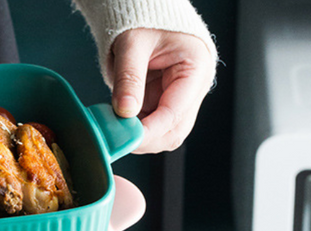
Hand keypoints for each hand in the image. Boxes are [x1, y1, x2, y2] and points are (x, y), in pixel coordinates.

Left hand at [108, 29, 215, 153]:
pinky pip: (150, 126)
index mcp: (196, 68)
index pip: (175, 113)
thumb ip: (128, 78)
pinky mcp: (162, 102)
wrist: (142, 10)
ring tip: (114, 126)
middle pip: (173, 131)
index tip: (125, 139)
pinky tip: (117, 122)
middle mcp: (193, 87)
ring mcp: (179, 97)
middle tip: (116, 138)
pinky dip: (133, 130)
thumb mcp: (133, 43)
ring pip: (162, 134)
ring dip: (138, 137)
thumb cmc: (144, 17)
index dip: (149, 132)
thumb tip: (124, 111)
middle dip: (145, 139)